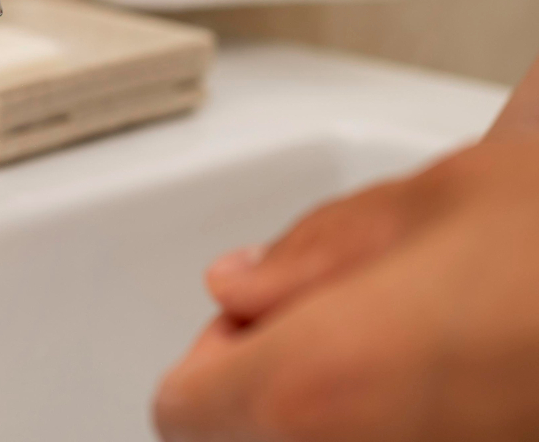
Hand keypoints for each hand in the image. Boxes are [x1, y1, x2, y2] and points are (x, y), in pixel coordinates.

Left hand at [155, 76, 538, 439]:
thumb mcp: (419, 208)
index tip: (262, 322)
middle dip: (270, 393)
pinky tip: (448, 389)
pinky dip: (394, 422)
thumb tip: (232, 287)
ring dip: (336, 415)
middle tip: (340, 334)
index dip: (212, 357)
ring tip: (406, 356)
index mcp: (317, 384)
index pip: (179, 407)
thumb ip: (306, 258)